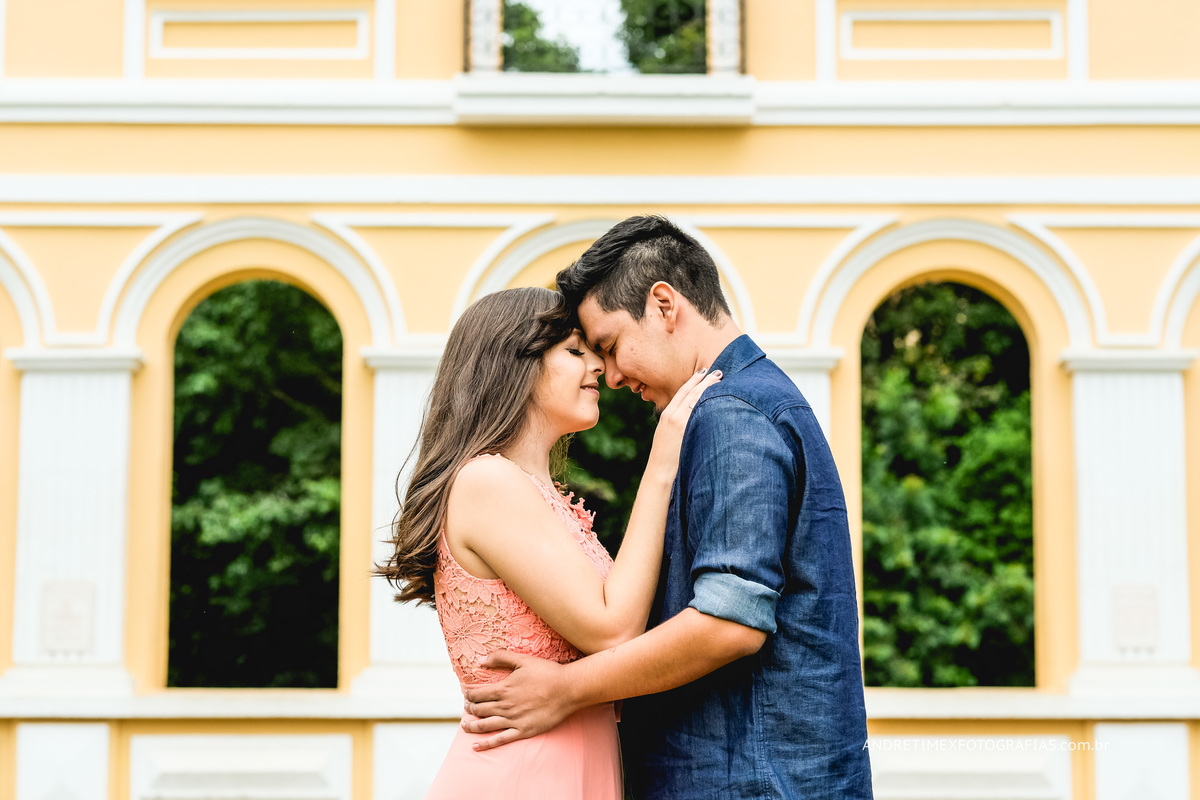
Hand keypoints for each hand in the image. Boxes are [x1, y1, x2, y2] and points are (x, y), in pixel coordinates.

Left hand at [461, 651, 578, 750]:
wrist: (568, 690)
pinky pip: (500, 740)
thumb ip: (500, 657)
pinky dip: (486, 744)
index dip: (469, 694)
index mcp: (503, 689)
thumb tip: (481, 660)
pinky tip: (475, 746)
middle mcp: (505, 706)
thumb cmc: (547, 672)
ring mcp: (513, 720)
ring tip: (465, 725)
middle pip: (479, 710)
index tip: (466, 694)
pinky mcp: (523, 731)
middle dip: (469, 708)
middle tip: (467, 707)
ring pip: (485, 725)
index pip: (477, 694)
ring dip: (471, 726)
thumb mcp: (523, 660)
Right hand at [646, 368, 721, 479]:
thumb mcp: (666, 433)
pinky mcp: (686, 428)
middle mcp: (673, 414)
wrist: (660, 469)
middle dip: (705, 380)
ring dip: (709, 387)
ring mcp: (680, 421)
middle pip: (691, 392)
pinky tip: (717, 395)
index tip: (703, 372)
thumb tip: (689, 417)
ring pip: (696, 398)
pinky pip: (699, 410)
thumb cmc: (665, 456)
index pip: (682, 392)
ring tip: (720, 379)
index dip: (693, 381)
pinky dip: (708, 400)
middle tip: (718, 371)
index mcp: (667, 414)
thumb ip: (676, 422)